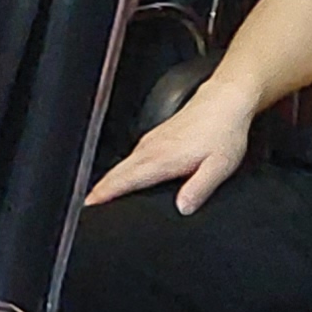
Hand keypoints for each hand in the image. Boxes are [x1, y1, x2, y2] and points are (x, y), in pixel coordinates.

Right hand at [89, 84, 256, 212]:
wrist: (225, 102)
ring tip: (100, 196)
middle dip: (99, 190)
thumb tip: (182, 209)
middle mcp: (151, 149)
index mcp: (161, 159)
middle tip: (86, 205)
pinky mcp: (156, 137)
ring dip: (108, 180)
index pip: (124, 180)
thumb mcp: (219, 166)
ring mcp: (151, 141)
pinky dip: (121, 170)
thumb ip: (199, 189)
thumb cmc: (223, 132)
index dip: (104, 194)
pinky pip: (131, 157)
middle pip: (116, 173)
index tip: (88, 204)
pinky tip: (125, 176)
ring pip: (121, 165)